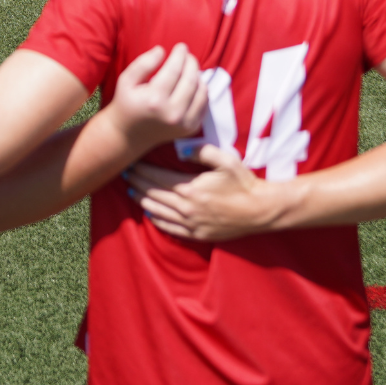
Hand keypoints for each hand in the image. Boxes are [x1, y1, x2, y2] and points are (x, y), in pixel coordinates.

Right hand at [105, 44, 206, 147]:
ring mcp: (184, 123)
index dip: (180, 54)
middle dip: (191, 62)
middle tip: (187, 55)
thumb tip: (162, 50)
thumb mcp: (126, 80)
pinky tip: (192, 84)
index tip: (181, 46)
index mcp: (155, 100)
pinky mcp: (191, 128)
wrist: (129, 135)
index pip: (174, 70)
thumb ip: (143, 63)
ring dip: (197, 75)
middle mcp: (172, 113)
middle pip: (191, 79)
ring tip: (189, 68)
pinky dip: (201, 90)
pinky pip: (204, 104)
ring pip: (201, 90)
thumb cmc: (127, 103)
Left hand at [123, 144, 273, 241]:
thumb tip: (180, 149)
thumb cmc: (243, 183)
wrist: (260, 210)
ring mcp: (191, 224)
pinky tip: (149, 214)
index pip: (157, 178)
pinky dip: (157, 220)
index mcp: (191, 188)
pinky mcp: (198, 235)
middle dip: (137, 183)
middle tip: (125, 174)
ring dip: (143, 200)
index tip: (131, 163)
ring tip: (131, 191)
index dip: (142, 170)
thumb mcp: (225, 160)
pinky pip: (170, 229)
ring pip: (158, 212)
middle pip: (153, 194)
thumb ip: (201, 152)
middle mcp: (187, 208)